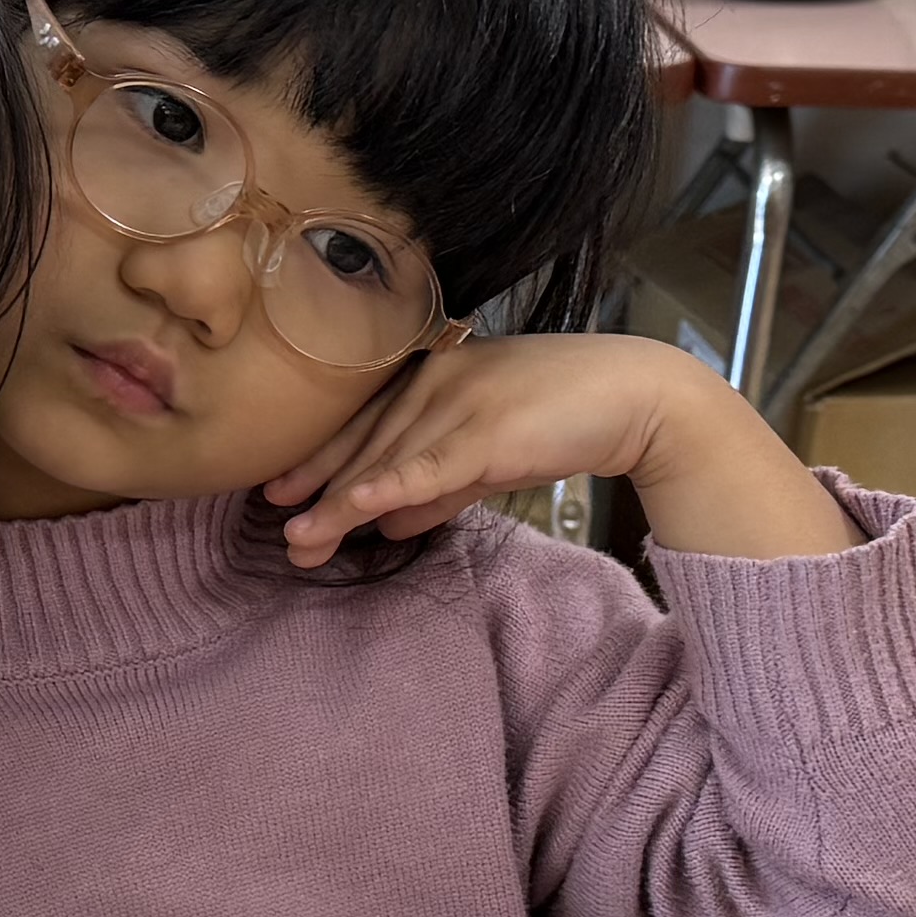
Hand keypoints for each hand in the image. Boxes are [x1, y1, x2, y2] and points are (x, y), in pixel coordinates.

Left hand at [265, 332, 750, 563]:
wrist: (636, 396)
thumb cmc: (564, 419)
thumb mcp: (490, 455)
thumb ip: (440, 486)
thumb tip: (389, 524)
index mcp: (432, 374)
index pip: (365, 424)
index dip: (320, 461)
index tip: (279, 494)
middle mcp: (436, 377)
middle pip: (365, 444)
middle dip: (320, 492)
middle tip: (283, 535)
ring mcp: (460, 399)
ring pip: (386, 459)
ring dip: (340, 504)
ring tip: (301, 543)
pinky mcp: (487, 429)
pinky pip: (427, 466)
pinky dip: (387, 486)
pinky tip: (354, 508)